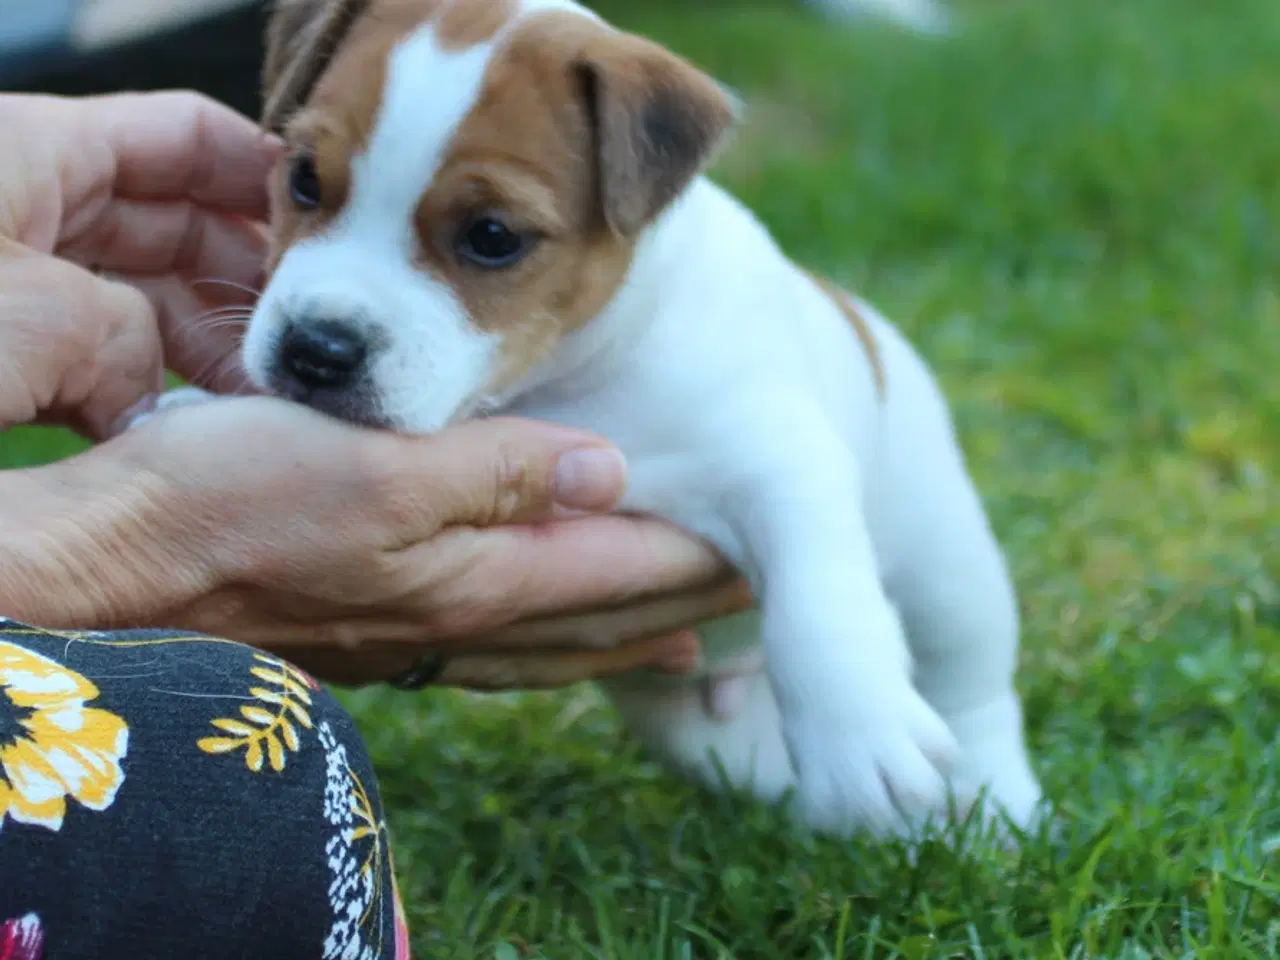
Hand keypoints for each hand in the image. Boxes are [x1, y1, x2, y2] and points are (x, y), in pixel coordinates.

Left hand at [0, 91, 276, 437]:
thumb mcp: (23, 320)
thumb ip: (122, 339)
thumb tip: (155, 391)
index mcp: (23, 150)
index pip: (185, 134)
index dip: (271, 180)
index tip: (342, 240)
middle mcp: (20, 203)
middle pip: (175, 222)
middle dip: (250, 284)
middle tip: (309, 347)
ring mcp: (7, 278)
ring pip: (138, 295)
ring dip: (204, 348)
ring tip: (259, 404)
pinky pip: (90, 354)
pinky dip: (141, 389)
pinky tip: (185, 433)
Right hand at [5, 395, 743, 686]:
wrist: (116, 568)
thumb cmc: (229, 506)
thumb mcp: (373, 469)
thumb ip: (499, 475)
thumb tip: (611, 470)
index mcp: (477, 575)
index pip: (622, 571)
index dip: (698, 558)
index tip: (762, 548)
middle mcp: (461, 617)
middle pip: (603, 618)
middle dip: (681, 604)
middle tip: (749, 588)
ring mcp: (420, 633)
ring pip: (555, 640)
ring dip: (625, 635)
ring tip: (683, 633)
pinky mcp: (379, 629)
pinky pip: (497, 647)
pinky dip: (549, 639)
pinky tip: (548, 629)